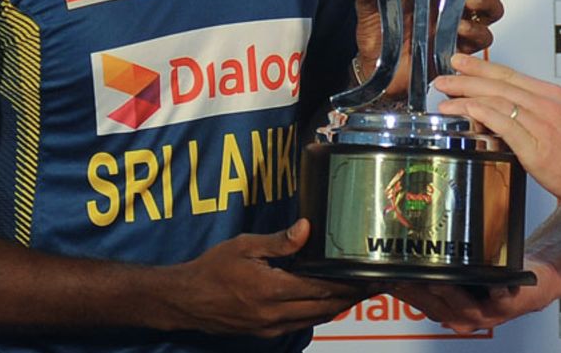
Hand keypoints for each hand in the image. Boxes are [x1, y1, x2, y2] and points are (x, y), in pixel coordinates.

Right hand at [164, 219, 366, 337]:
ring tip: (359, 292)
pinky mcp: (266, 332)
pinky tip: (329, 301)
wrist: (186, 301)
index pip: (321, 288)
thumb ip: (279, 241)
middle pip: (326, 307)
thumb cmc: (212, 269)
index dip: (348, 284)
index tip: (369, 276)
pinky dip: (321, 312)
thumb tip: (307, 228)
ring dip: (340, 306)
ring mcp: (271, 327)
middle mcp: (274, 314)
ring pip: (317, 318)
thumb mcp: (244, 246)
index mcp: (271, 290)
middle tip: (375, 284)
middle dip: (352, 296)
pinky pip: (302, 323)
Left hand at [353, 0, 504, 96]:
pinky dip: (476, 31)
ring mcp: (458, 26)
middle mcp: (451, 5)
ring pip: (492, 9)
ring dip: (485, 3)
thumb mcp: (369, 13)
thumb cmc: (379, 40)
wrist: (380, 74)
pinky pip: (482, 37)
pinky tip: (461, 29)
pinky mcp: (461, 48)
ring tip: (469, 2)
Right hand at [392, 257, 560, 333]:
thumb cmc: (497, 274)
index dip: (407, 294)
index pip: (424, 305)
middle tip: (407, 278)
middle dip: (423, 295)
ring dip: (451, 296)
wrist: (535, 277)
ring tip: (438, 280)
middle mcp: (469, 317)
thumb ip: (439, 270)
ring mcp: (489, 313)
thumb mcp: (462, 273)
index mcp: (454, 311)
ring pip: (465, 309)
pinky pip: (501, 300)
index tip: (392, 279)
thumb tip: (409, 257)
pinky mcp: (510, 303)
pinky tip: (492, 283)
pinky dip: (496, 293)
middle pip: (440, 309)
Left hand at [433, 54, 560, 215]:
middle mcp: (546, 104)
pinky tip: (465, 112)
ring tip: (445, 99)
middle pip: (498, 83)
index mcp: (553, 96)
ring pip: (495, 100)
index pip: (510, 75)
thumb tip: (506, 114)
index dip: (482, 68)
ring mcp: (541, 124)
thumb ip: (536, 115)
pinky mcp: (536, 147)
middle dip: (466, 77)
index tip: (462, 64)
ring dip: (465, 97)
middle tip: (444, 76)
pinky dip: (480, 113)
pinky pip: (502, 123)